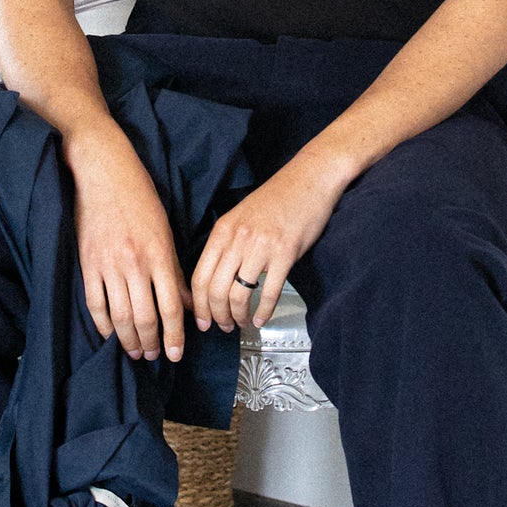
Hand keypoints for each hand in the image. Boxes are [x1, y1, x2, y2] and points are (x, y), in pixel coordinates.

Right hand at [70, 129, 190, 361]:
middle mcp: (135, 263)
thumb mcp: (164, 231)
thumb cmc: (139, 197)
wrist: (102, 172)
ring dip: (129, 340)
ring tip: (136, 352)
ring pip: (120, 316)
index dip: (175, 335)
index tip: (177, 353)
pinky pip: (95, 304)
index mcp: (159, 254)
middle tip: (155, 356)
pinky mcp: (87, 263)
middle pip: (145, 317)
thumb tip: (187, 303)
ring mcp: (108, 265)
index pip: (170, 307)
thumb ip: (174, 270)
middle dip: (152, 343)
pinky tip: (111, 335)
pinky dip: (103, 325)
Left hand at [191, 153, 345, 334]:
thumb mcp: (240, 217)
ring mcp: (261, 246)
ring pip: (239, 295)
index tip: (202, 321)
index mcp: (223, 231)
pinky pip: (269, 291)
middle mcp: (238, 239)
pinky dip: (264, 311)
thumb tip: (215, 279)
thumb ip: (226, 244)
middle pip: (215, 290)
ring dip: (238, 316)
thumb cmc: (276, 199)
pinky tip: (262, 318)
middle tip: (223, 327)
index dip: (198, 305)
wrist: (309, 179)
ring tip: (242, 323)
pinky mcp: (285, 253)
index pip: (199, 276)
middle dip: (217, 316)